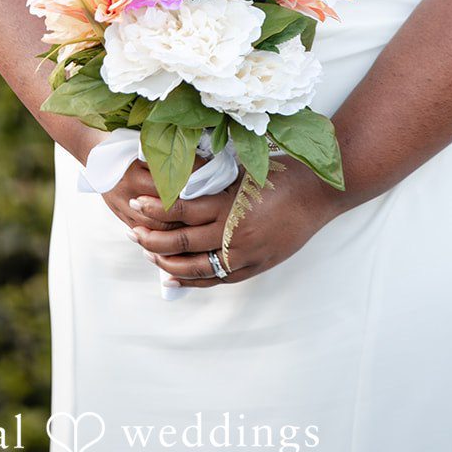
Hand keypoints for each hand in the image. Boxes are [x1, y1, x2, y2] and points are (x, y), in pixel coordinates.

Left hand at [123, 153, 341, 286]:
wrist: (318, 193)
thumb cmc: (282, 174)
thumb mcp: (243, 171)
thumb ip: (212, 178)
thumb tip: (178, 175)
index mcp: (229, 204)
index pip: (180, 210)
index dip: (154, 209)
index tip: (135, 204)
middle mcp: (233, 233)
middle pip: (182, 242)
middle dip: (152, 238)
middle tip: (133, 232)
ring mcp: (244, 254)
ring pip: (196, 267)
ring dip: (168, 261)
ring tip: (149, 253)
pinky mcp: (255, 266)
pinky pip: (217, 279)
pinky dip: (193, 280)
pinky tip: (175, 276)